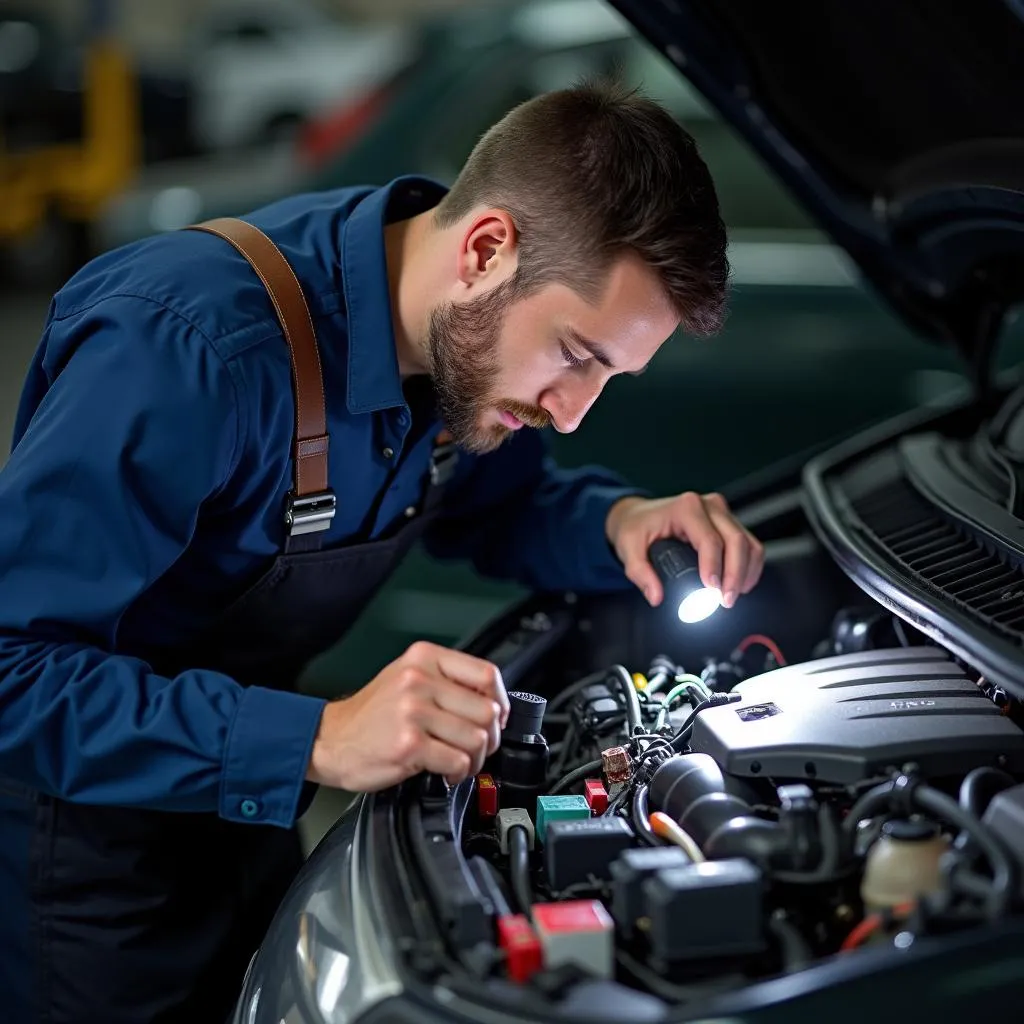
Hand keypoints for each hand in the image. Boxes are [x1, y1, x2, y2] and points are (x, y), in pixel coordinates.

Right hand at [307, 641, 509, 791]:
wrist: (329, 739)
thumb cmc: (372, 713)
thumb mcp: (407, 678)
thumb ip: (446, 681)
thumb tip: (492, 702)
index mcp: (424, 658)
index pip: (486, 674)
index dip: (500, 701)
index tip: (498, 717)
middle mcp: (419, 680)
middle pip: (486, 710)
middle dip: (489, 737)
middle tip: (476, 747)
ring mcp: (413, 712)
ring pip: (476, 739)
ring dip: (475, 759)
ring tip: (459, 761)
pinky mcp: (409, 744)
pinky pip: (457, 761)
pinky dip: (457, 773)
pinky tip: (444, 772)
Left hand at [606, 493, 763, 608]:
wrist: (639, 515)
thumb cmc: (636, 528)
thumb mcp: (628, 548)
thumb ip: (640, 574)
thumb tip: (656, 596)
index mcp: (685, 508)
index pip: (709, 540)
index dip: (715, 568)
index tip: (713, 592)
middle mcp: (709, 506)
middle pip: (736, 541)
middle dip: (735, 575)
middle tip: (725, 601)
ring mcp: (722, 513)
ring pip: (749, 544)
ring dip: (746, 573)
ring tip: (731, 596)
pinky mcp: (729, 522)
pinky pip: (750, 545)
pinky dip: (749, 567)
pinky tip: (740, 584)